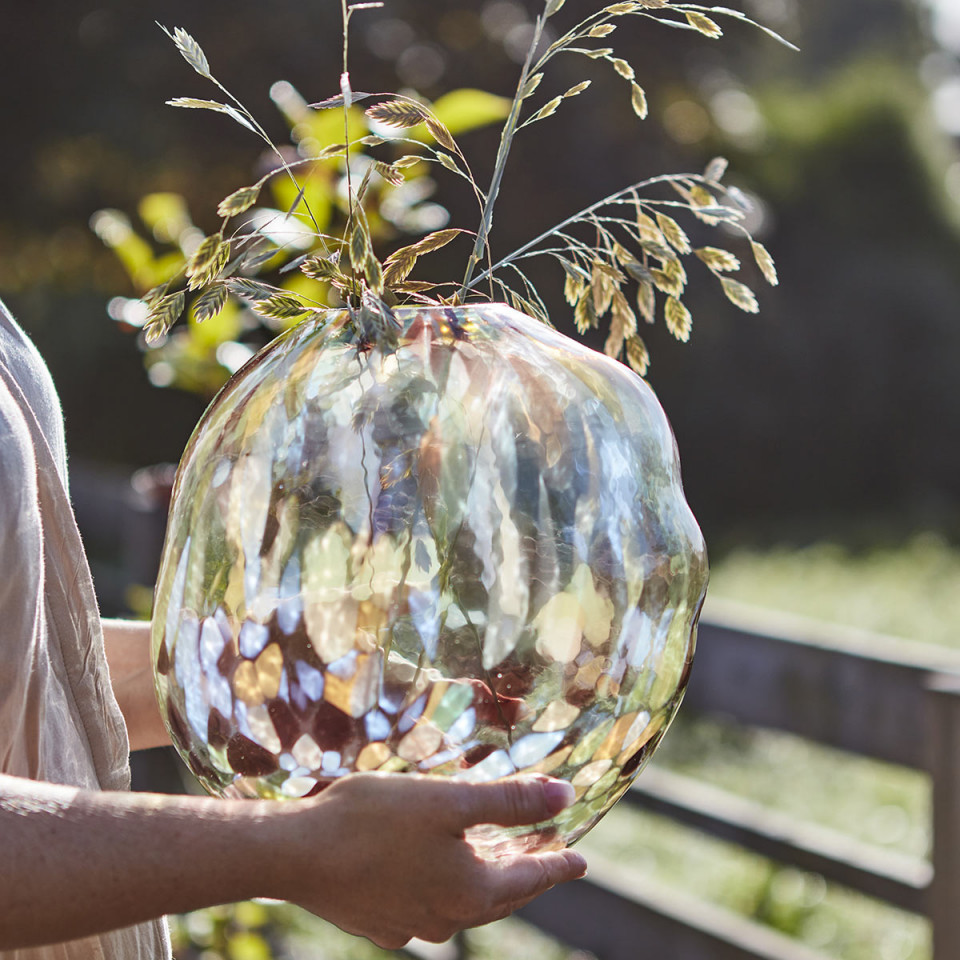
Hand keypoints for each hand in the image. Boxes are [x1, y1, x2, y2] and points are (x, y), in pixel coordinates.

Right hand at [273, 772, 586, 948]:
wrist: (295, 854)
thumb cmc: (374, 820)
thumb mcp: (449, 801)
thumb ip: (509, 801)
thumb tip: (564, 797)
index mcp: (470, 891)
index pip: (531, 877)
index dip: (558, 865)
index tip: (580, 862)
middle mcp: (446, 919)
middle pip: (500, 895)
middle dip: (525, 875)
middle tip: (544, 859)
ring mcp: (410, 925)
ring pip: (463, 902)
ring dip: (483, 880)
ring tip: (491, 858)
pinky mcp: (379, 921)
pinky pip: (427, 904)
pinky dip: (444, 884)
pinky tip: (434, 867)